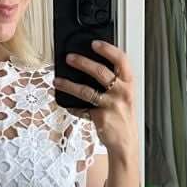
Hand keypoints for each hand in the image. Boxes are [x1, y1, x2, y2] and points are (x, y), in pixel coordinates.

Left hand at [54, 40, 138, 164]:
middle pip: (100, 72)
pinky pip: (81, 108)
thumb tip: (91, 68)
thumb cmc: (123, 117)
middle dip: (82, 62)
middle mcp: (122, 93)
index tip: (95, 43)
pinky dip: (72, 106)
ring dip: (69, 84)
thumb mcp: (125, 96)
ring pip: (86, 91)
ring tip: (58, 81)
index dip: (108, 49)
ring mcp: (111, 105)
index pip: (121, 60)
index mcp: (129, 83)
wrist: (126, 142)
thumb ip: (114, 82)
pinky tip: (65, 103)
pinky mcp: (101, 117)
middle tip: (69, 58)